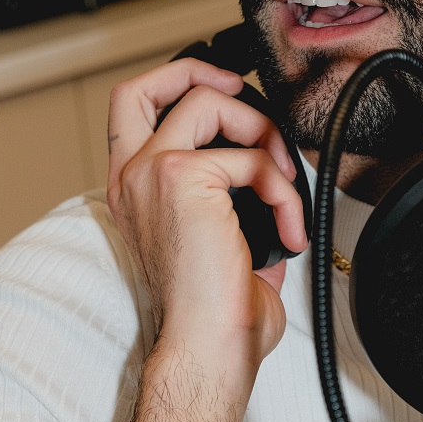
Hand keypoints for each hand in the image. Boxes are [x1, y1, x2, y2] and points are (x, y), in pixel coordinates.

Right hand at [106, 57, 307, 392]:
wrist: (207, 348)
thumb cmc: (214, 315)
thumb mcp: (222, 246)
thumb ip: (238, 208)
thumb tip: (276, 193)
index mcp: (134, 192)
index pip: (133, 110)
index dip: (177, 84)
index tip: (226, 93)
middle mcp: (132, 178)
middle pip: (146, 84)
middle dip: (200, 73)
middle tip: (247, 102)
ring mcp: (151, 174)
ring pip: (209, 103)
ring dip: (262, 134)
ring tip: (284, 184)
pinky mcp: (182, 178)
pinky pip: (252, 158)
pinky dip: (284, 191)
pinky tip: (290, 231)